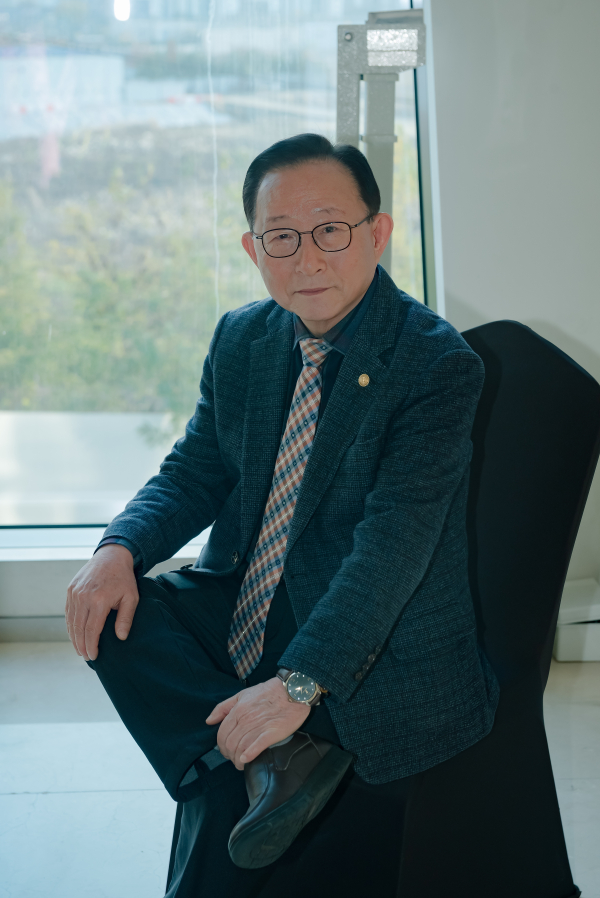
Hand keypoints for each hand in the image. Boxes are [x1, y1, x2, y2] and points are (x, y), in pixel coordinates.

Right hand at [66, 544, 138, 661]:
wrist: (112, 556)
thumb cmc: (124, 578)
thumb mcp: (131, 597)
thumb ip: (125, 618)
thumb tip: (121, 638)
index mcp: (99, 600)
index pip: (92, 630)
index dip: (91, 646)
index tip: (93, 656)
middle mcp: (83, 597)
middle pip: (79, 629)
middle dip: (81, 645)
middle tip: (86, 657)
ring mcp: (74, 593)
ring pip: (71, 621)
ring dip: (74, 638)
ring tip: (79, 649)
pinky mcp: (70, 590)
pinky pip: (68, 612)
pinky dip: (70, 625)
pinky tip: (75, 634)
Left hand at [206, 677, 310, 769]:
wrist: (292, 689)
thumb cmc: (268, 691)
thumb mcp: (242, 694)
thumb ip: (224, 707)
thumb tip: (209, 721)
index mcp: (238, 710)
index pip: (222, 734)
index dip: (221, 746)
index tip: (226, 751)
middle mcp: (245, 719)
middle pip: (229, 744)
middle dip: (229, 755)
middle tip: (234, 759)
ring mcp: (258, 726)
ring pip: (240, 748)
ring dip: (238, 760)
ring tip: (241, 763)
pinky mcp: (272, 733)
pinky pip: (256, 747)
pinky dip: (249, 756)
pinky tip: (247, 760)